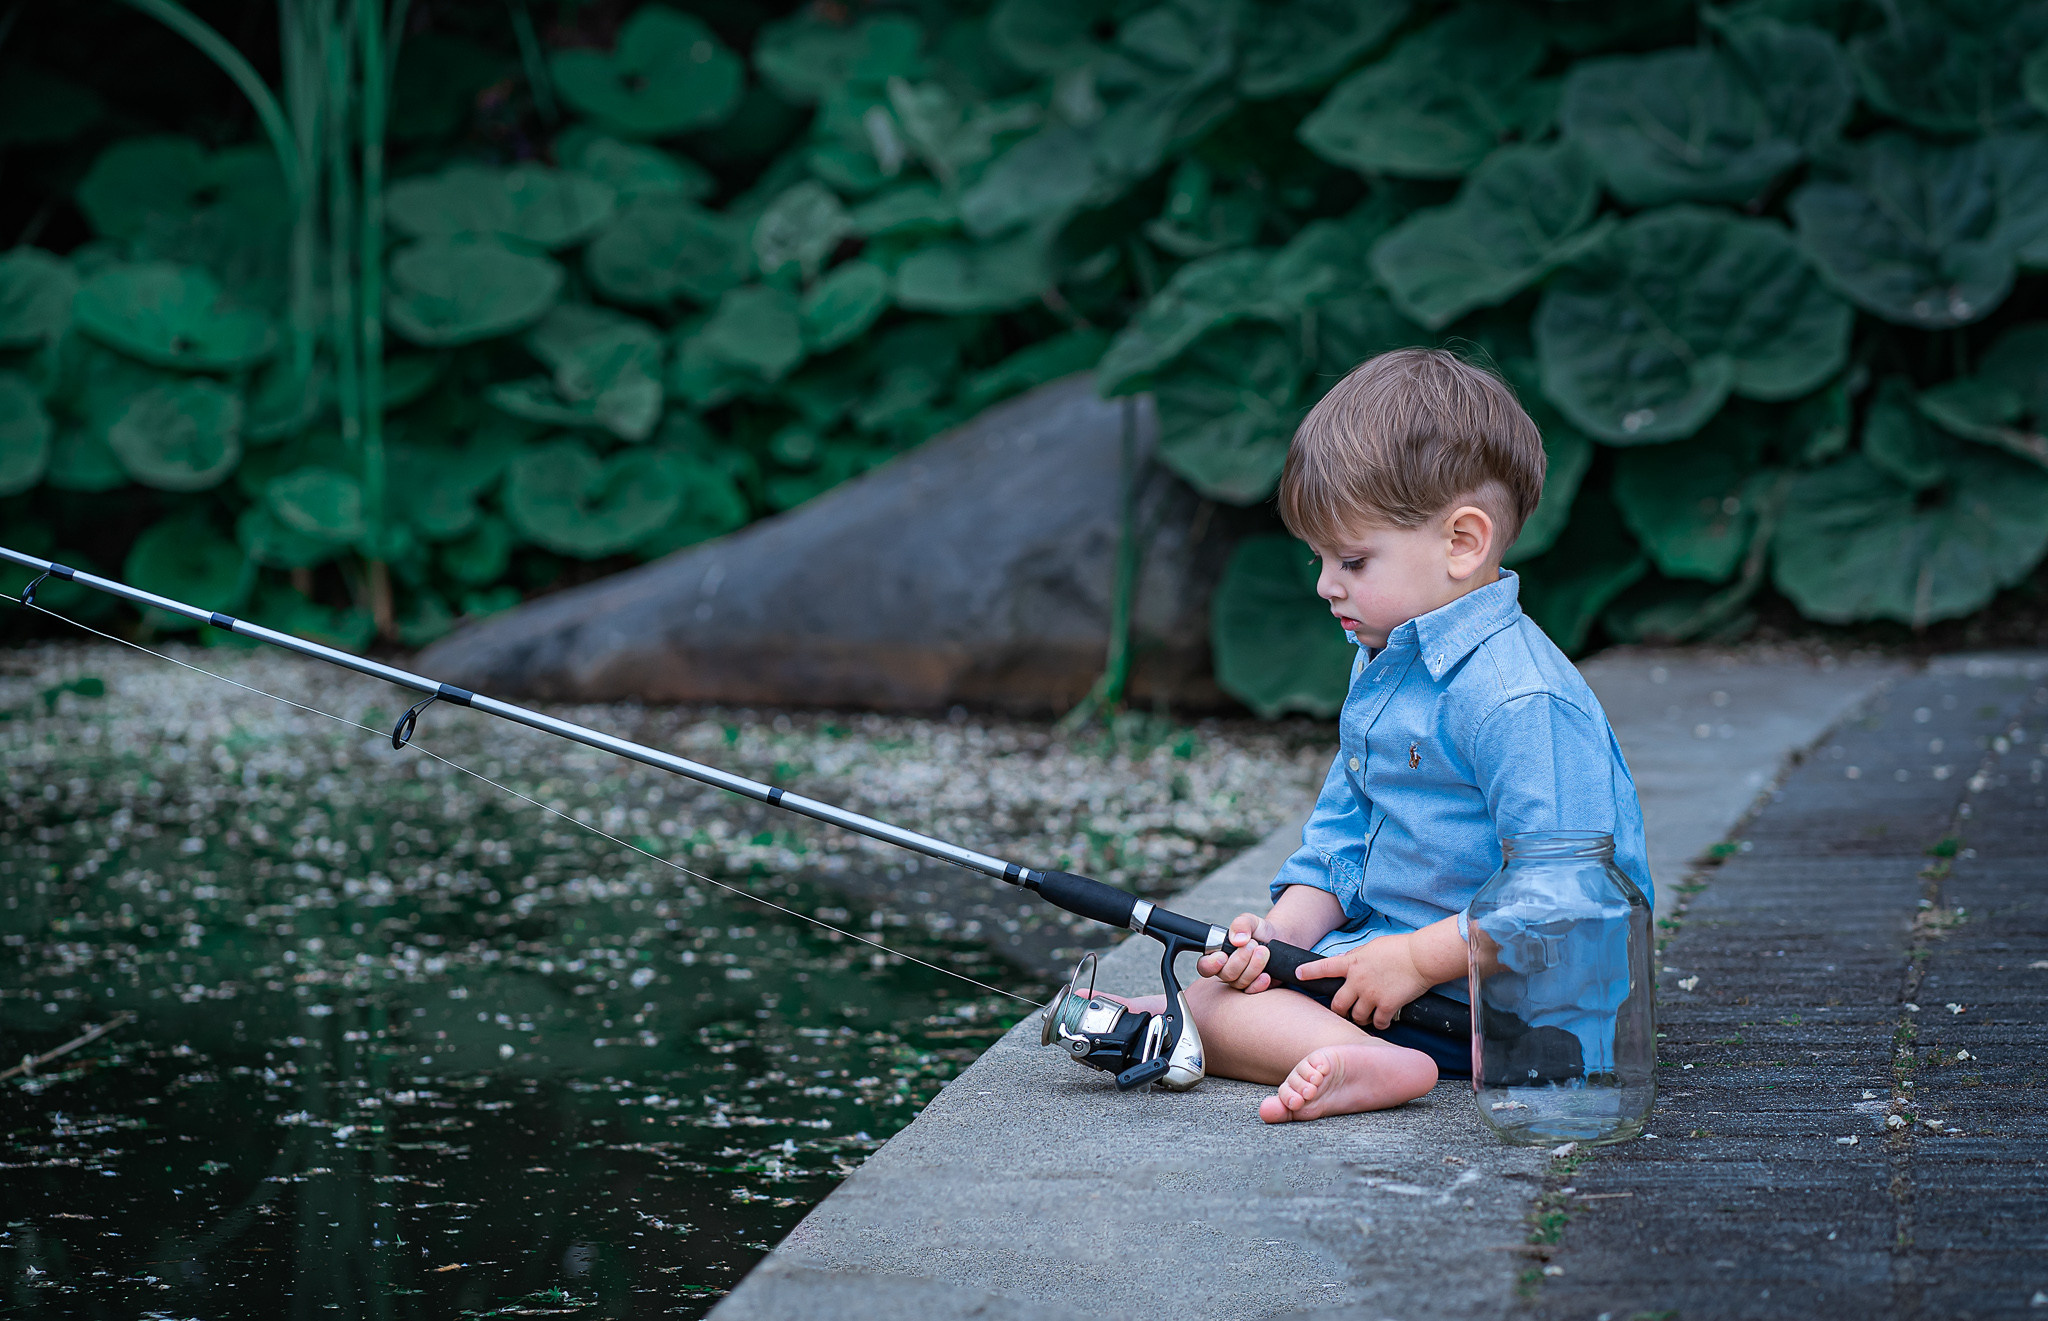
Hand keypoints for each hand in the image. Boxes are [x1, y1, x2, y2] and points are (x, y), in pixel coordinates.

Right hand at [1195, 912, 1275, 991]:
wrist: (1278, 938)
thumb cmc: (1259, 931)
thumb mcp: (1250, 920)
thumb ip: (1241, 924)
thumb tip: (1237, 939)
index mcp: (1218, 954)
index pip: (1204, 966)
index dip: (1210, 964)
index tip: (1223, 956)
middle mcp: (1227, 969)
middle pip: (1226, 974)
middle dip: (1241, 959)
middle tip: (1253, 944)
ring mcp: (1240, 980)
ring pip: (1240, 982)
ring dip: (1254, 966)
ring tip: (1264, 951)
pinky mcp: (1254, 986)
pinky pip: (1252, 990)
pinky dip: (1259, 983)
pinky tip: (1266, 974)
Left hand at [1296, 934, 1432, 1030]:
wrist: (1421, 957)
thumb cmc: (1399, 948)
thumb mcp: (1372, 947)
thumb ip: (1356, 958)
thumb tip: (1345, 963)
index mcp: (1352, 962)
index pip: (1324, 967)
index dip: (1309, 972)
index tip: (1298, 974)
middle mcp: (1357, 980)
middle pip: (1337, 1004)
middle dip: (1339, 1010)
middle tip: (1344, 1011)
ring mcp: (1371, 994)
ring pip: (1356, 1016)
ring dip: (1360, 1018)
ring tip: (1368, 1015)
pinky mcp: (1387, 1006)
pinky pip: (1377, 1023)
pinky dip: (1379, 1024)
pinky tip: (1383, 1021)